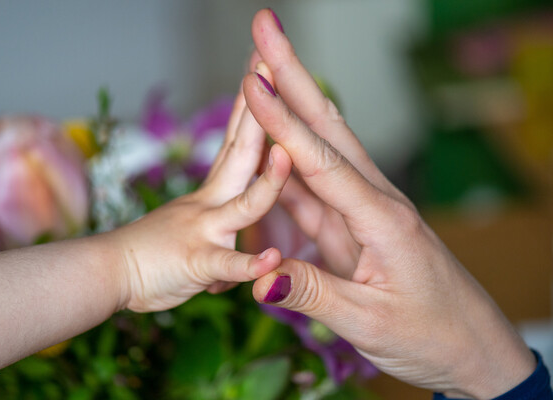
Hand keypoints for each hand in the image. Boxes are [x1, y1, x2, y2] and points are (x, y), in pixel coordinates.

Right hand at [110, 86, 291, 311]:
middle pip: (241, 152)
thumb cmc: (146, 255)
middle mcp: (210, 203)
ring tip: (287, 154)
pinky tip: (272, 258)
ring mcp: (205, 231)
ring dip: (269, 181)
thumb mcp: (184, 230)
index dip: (250, 106)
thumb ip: (214, 230)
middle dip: (259, 109)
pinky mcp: (197, 264)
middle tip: (269, 63)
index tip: (261, 70)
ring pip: (245, 205)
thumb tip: (230, 244)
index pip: (234, 142)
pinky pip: (226, 263)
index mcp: (212, 193)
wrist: (101, 273)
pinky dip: (249, 263)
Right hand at [245, 9, 534, 397]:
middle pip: (326, 129)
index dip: (284, 123)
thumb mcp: (370, 323)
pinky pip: (312, 187)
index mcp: (382, 219)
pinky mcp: (352, 226)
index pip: (322, 161)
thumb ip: (313, 294)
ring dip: (289, 105)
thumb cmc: (431, 334)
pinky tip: (271, 136)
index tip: (253, 83)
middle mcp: (374, 202)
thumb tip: (259, 277)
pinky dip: (286, 158)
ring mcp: (362, 211)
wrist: (469, 348)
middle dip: (292, 77)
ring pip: (318, 149)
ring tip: (261, 68)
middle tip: (266, 29)